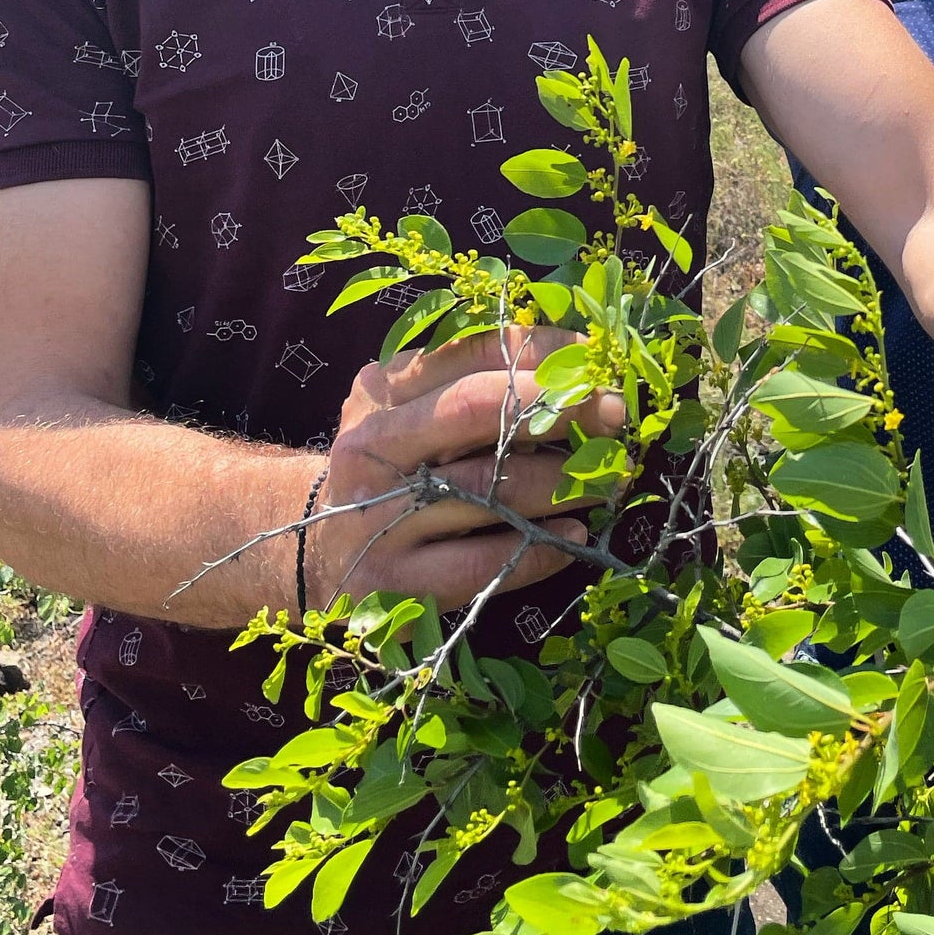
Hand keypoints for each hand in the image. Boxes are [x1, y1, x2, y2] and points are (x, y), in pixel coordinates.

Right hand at [309, 327, 623, 610]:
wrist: (318, 548)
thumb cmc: (393, 467)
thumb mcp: (414, 409)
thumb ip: (476, 381)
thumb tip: (578, 361)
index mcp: (383, 390)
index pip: (474, 352)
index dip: (546, 352)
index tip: (599, 359)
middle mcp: (372, 446)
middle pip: (477, 411)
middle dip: (560, 407)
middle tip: (616, 416)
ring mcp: (376, 516)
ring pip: (488, 490)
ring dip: (562, 483)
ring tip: (606, 481)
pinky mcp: (390, 581)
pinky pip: (482, 564)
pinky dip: (538, 551)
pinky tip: (573, 538)